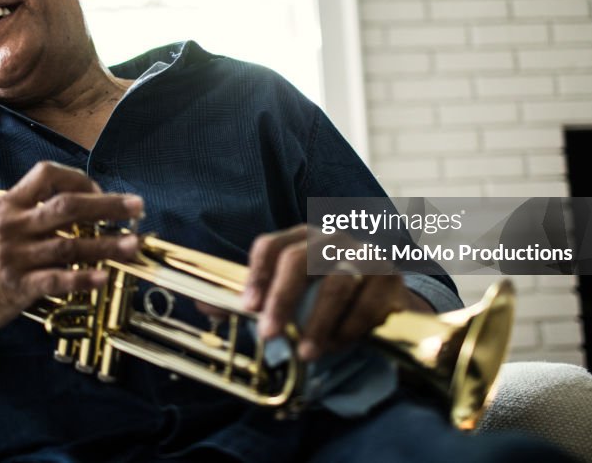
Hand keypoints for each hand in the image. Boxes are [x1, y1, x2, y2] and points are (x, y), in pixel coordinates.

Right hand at [0, 161, 142, 338]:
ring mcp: (15, 256)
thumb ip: (27, 214)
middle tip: (138, 208)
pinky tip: (104, 277)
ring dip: (107, 244)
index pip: (47, 174)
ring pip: (70, 244)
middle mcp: (14, 226)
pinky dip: (82, 278)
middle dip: (108, 205)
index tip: (101, 191)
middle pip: (68, 206)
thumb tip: (70, 209)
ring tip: (134, 245)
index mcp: (9, 206)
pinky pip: (56, 279)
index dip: (80, 178)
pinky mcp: (16, 286)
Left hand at [241, 224, 430, 361]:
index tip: (247, 309)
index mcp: (301, 238)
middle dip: (281, 300)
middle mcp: (331, 238)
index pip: (271, 246)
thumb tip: (202, 305)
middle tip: (269, 335)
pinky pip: (367, 302)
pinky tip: (338, 345)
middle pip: (299, 261)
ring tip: (307, 353)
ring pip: (336, 283)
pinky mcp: (390, 275)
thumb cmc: (326, 296)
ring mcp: (362, 253)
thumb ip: (251, 300)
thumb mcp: (290, 295)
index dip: (256, 276)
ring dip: (318, 323)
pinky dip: (350, 328)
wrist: (384, 300)